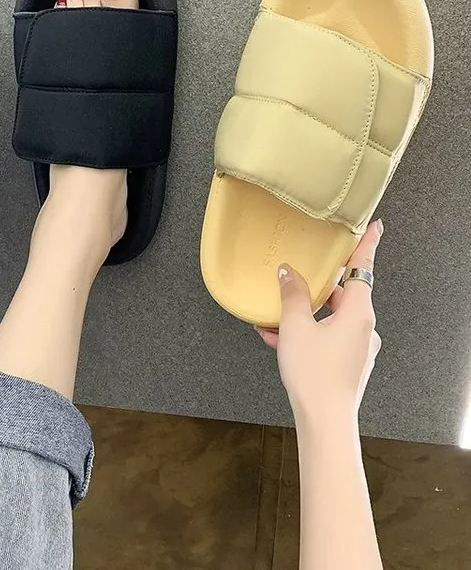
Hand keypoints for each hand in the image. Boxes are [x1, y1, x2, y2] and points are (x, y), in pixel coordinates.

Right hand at [256, 220, 383, 423]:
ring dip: (301, 315)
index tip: (374, 225)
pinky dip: (304, 334)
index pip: (362, 268)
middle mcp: (363, 327)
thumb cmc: (314, 373)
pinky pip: (325, 338)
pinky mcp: (347, 363)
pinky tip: (275, 338)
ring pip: (328, 318)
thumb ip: (291, 295)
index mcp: (358, 312)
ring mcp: (356, 347)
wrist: (324, 420)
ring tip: (271, 318)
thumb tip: (287, 272)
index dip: (366, 244)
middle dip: (314, 287)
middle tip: (294, 277)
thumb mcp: (296, 326)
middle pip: (340, 294)